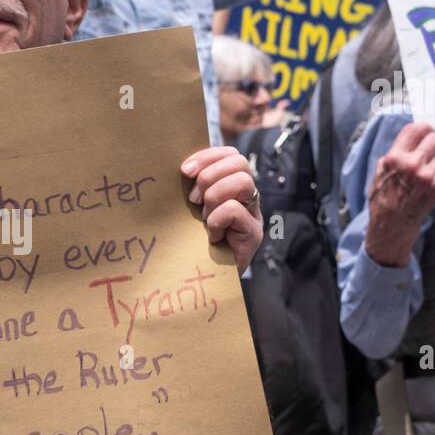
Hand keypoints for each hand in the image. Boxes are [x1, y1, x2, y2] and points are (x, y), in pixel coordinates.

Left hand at [181, 146, 262, 274]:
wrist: (207, 280)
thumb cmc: (194, 243)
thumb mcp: (192, 210)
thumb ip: (193, 188)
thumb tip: (181, 167)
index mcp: (233, 187)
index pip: (231, 154)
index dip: (208, 156)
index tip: (184, 171)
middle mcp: (249, 198)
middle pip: (239, 162)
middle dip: (210, 176)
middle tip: (193, 200)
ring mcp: (254, 215)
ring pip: (243, 182)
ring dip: (214, 197)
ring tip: (204, 217)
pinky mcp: (254, 234)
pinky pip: (235, 210)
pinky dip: (217, 219)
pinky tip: (211, 235)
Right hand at [365, 123, 434, 267]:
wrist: (392, 224)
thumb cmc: (383, 197)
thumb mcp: (379, 172)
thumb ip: (394, 155)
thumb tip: (409, 140)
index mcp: (395, 157)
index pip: (416, 129)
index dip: (424, 128)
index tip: (427, 132)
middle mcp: (412, 164)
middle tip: (432, 151)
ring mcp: (427, 176)